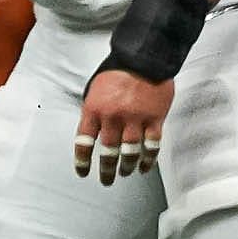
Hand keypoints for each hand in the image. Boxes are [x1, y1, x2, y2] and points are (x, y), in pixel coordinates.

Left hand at [74, 70, 172, 184]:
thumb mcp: (95, 89)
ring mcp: (135, 120)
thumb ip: (94, 109)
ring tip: (126, 173)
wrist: (144, 59)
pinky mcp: (154, 119)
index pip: (85, 142)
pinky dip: (148, 159)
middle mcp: (113, 118)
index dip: (83, 160)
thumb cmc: (118, 70)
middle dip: (107, 170)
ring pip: (130, 152)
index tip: (83, 172)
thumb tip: (94, 128)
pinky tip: (145, 166)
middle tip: (107, 180)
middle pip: (108, 151)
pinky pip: (152, 145)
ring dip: (127, 166)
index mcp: (94, 110)